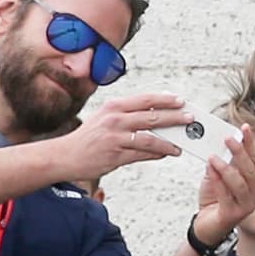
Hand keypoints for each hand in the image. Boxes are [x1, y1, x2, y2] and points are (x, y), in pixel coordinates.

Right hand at [57, 92, 185, 179]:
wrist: (65, 155)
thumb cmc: (87, 138)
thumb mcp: (105, 119)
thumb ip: (127, 117)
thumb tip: (151, 117)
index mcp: (114, 107)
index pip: (145, 100)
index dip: (165, 100)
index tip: (181, 100)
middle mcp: (116, 119)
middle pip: (152, 116)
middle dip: (174, 117)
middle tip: (190, 118)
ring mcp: (116, 138)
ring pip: (150, 137)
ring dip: (169, 141)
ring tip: (181, 144)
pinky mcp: (115, 155)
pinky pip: (141, 154)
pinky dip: (156, 154)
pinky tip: (166, 154)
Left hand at [192, 126, 254, 245]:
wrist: (205, 225)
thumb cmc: (214, 200)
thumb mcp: (218, 175)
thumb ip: (222, 161)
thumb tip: (221, 144)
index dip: (250, 143)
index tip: (244, 128)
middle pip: (250, 169)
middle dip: (239, 152)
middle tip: (228, 139)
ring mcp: (247, 206)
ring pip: (240, 182)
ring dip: (226, 168)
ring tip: (213, 158)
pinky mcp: (233, 215)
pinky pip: (226, 194)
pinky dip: (217, 180)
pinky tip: (211, 169)